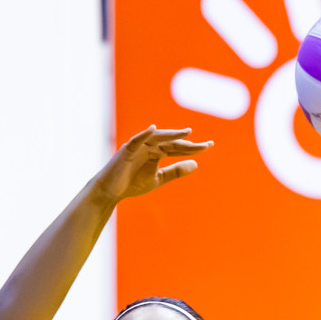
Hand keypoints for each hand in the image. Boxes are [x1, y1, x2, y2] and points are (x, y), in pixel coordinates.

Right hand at [90, 126, 210, 205]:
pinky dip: (144, 133)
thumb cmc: (133, 184)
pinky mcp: (127, 149)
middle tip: (206, 145)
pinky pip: (137, 139)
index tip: (209, 146)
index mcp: (158, 152)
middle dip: (189, 143)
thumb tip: (197, 164)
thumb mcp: (159, 178)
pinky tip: (154, 128)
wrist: (111, 191)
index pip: (179, 148)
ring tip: (188, 133)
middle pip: (173, 142)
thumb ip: (176, 171)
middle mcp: (151, 146)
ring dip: (172, 134)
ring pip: (159, 138)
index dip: (193, 148)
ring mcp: (139, 145)